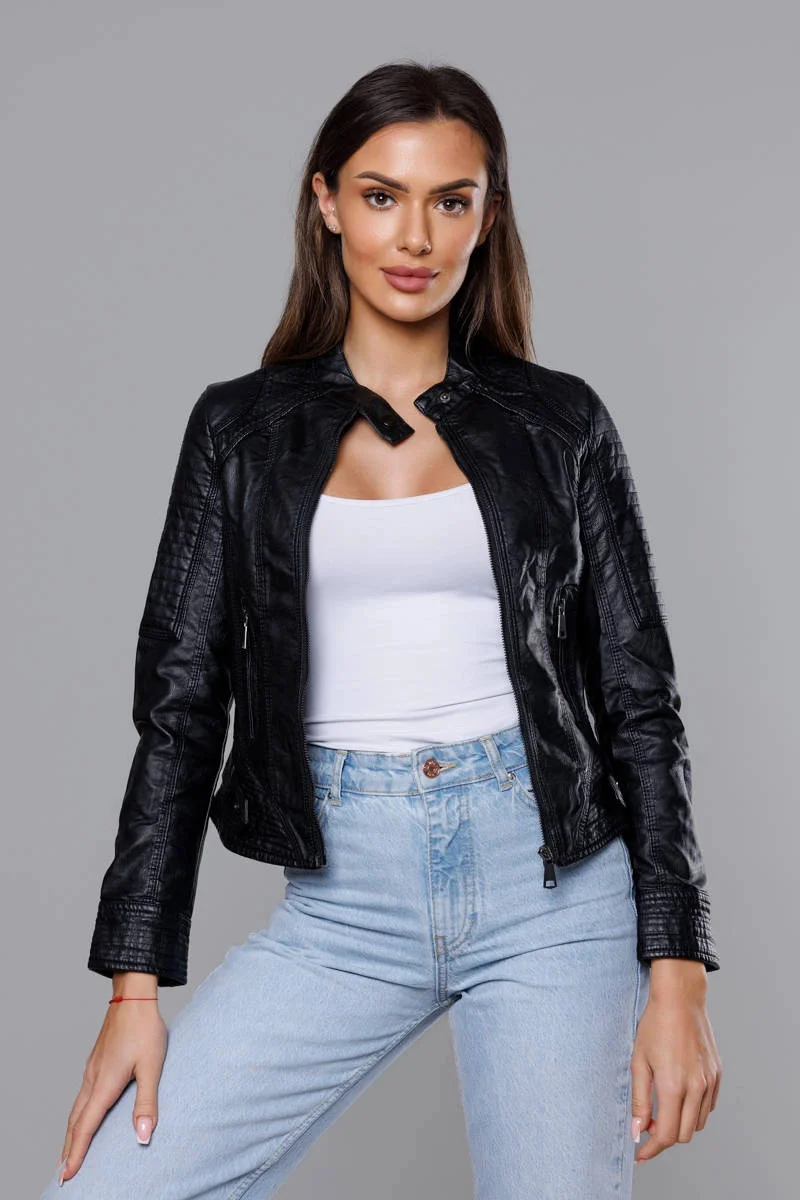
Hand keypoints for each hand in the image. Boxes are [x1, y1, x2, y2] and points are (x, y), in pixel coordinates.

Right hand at [57, 977, 165, 1185]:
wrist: (133, 996)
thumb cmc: (145, 1029)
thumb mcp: (151, 1066)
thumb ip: (147, 1102)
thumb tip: (143, 1136)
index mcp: (104, 1084)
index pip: (85, 1127)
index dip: (76, 1153)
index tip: (68, 1175)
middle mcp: (92, 1079)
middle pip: (75, 1122)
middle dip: (68, 1149)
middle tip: (63, 1173)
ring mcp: (92, 1069)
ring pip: (76, 1108)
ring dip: (71, 1133)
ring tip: (69, 1151)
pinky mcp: (96, 1062)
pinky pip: (81, 1096)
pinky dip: (77, 1115)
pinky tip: (83, 1115)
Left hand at [630, 958, 721, 1163]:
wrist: (680, 1000)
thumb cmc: (655, 1025)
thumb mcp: (638, 1061)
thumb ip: (639, 1100)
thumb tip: (637, 1130)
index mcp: (674, 1086)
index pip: (665, 1135)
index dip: (651, 1149)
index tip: (640, 1153)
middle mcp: (696, 1088)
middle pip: (683, 1135)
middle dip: (663, 1136)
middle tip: (647, 1123)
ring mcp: (710, 1082)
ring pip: (697, 1123)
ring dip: (679, 1124)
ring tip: (661, 1107)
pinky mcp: (717, 1075)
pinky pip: (707, 1107)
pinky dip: (693, 1111)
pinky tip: (679, 1097)